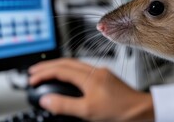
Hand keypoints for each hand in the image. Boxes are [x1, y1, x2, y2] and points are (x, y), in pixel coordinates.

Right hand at [28, 58, 153, 121]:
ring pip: (74, 64)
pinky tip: (68, 78)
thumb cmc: (120, 110)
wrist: (140, 109)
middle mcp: (95, 70)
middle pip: (66, 62)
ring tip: (47, 73)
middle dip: (48, 65)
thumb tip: (46, 100)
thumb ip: (65, 105)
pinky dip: (69, 71)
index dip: (44, 73)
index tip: (32, 79)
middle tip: (33, 71)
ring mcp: (101, 73)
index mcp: (90, 77)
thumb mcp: (88, 112)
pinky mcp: (105, 77)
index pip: (61, 69)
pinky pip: (82, 69)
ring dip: (58, 66)